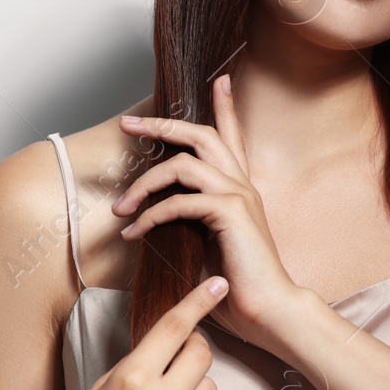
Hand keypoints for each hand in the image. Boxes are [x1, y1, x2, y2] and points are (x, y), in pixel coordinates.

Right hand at [28, 275, 227, 389]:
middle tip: (176, 356)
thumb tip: (170, 345)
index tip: (217, 284)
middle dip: (193, 348)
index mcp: (132, 379)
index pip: (175, 328)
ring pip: (210, 388)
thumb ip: (138, 366)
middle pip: (202, 355)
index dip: (199, 301)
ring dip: (193, 386)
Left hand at [113, 74, 302, 351]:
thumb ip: (192, 222)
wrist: (269, 310)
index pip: (231, 136)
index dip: (225, 106)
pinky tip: (134, 233)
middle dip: (160, 125)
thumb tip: (156, 215)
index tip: (220, 79)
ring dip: (144, 184)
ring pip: (182, 165)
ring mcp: (238, 195)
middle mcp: (242, 184)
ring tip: (121, 208)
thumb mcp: (209, 244)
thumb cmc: (238, 285)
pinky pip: (179, 201)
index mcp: (240, 188)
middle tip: (128, 125)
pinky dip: (150, 216)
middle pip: (200, 134)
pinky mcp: (231, 212)